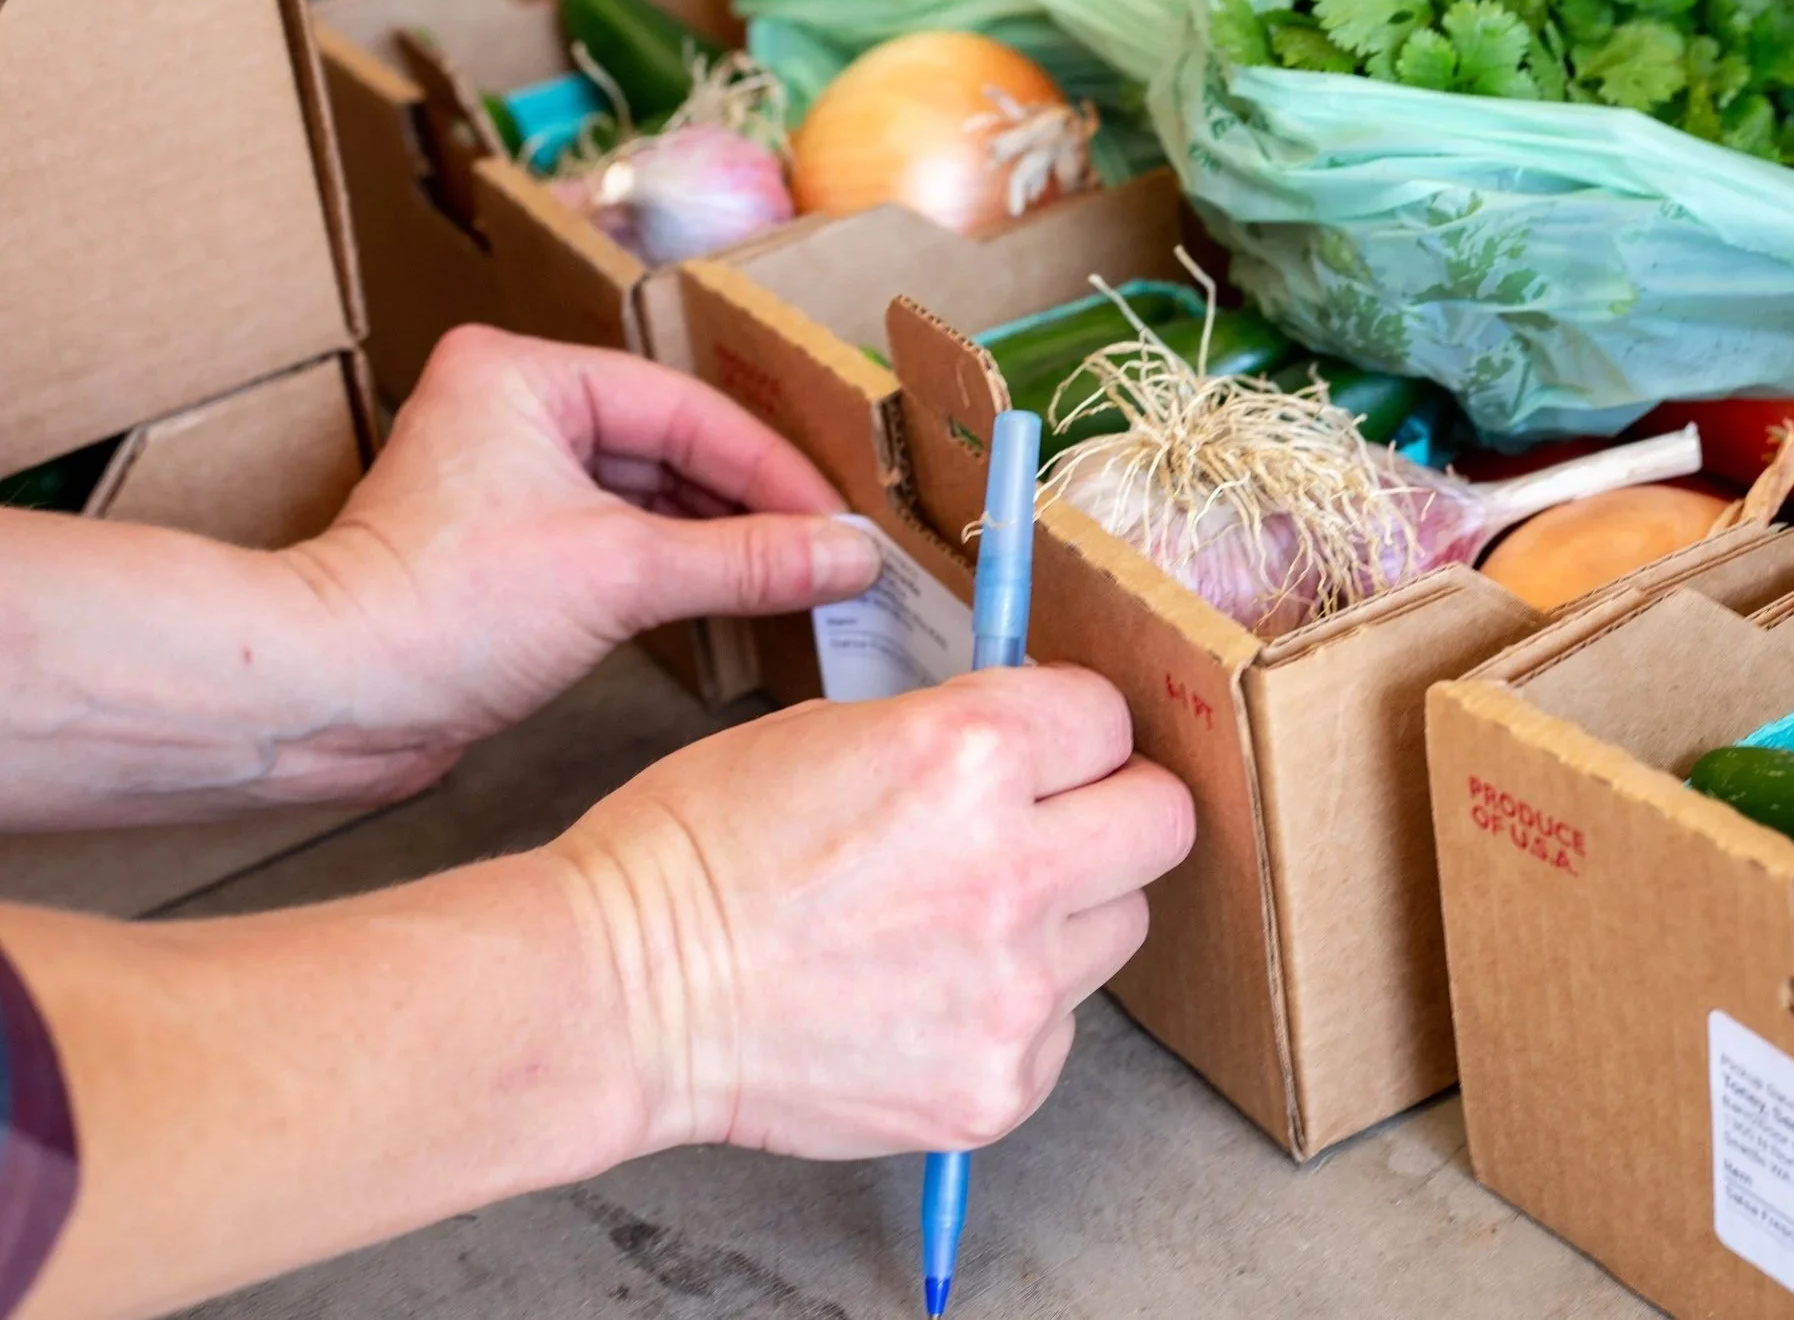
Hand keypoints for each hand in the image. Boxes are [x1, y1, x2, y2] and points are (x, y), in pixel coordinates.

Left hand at [274, 325, 881, 799]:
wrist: (328, 698)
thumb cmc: (444, 611)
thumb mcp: (624, 573)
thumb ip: (750, 561)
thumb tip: (852, 557)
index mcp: (524, 374)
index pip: (687, 411)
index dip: (775, 471)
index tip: (842, 523)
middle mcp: (511, 409)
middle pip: (672, 447)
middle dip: (753, 503)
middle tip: (835, 549)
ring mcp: (506, 478)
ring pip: (648, 494)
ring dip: (720, 538)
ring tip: (801, 575)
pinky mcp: (506, 545)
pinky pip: (618, 536)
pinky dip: (677, 566)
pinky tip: (737, 595)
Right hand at [551, 665, 1194, 1157]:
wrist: (624, 994)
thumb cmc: (700, 848)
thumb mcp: (832, 730)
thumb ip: (955, 735)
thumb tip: (1032, 741)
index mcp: (970, 754)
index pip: (1109, 716)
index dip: (1071, 727)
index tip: (1047, 744)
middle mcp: (1013, 870)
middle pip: (1162, 822)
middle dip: (1112, 808)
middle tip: (1056, 821)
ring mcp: (1014, 991)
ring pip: (1119, 927)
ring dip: (1067, 911)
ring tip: (964, 917)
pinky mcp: (998, 1084)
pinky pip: (1062, 1024)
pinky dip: (1015, 1007)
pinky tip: (928, 993)